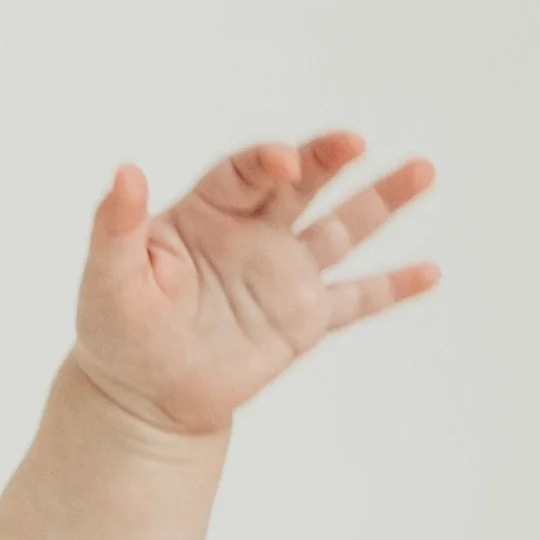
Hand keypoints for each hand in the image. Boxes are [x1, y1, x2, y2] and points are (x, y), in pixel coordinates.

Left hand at [70, 135, 437, 440]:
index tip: (283, 162)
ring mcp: (283, 274)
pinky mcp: (303, 320)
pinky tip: (430, 272)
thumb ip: (116, 224)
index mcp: (206, 213)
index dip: (266, 162)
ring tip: (423, 170)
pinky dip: (392, 287)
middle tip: (354, 143)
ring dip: (382, 200)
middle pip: (301, 184)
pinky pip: (355, 299)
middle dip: (327, 159)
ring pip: (342, 228)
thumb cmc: (116, 331)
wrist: (141, 397)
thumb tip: (125, 172)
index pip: (245, 172)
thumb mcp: (109, 276)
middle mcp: (253, 234)